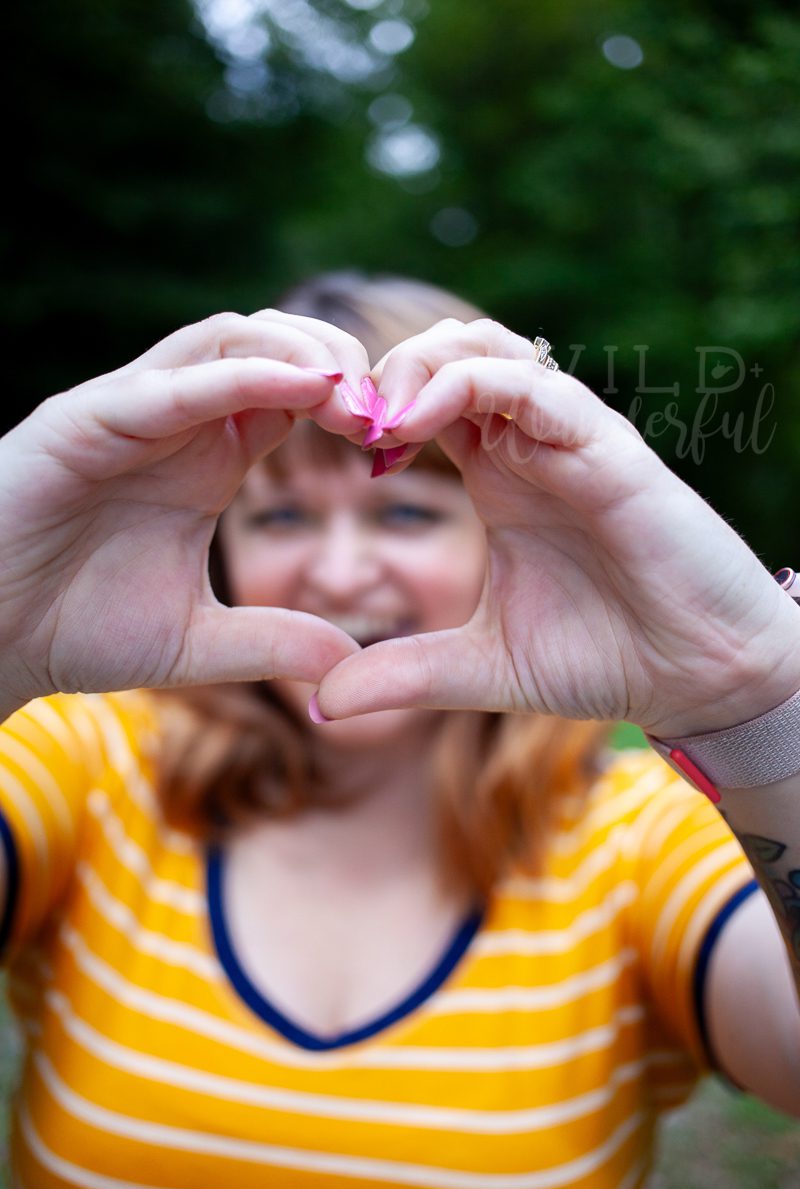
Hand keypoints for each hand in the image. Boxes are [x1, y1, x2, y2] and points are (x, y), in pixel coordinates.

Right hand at [0, 311, 369, 707]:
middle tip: (391, 407)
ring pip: (226, 340)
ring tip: (353, 388)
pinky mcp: (84, 421)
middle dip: (338, 363)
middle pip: (272, 347)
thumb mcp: (197, 643)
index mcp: (207, 458)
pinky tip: (297, 389)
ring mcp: (129, 413)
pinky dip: (239, 376)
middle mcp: (175, 422)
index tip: (398, 441)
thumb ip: (272, 642)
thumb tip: (348, 665)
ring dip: (297, 352)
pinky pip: (172, 382)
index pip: (293, 394)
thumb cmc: (75, 632)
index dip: (351, 403)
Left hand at [314, 318, 799, 735]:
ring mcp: (568, 440)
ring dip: (418, 366)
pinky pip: (534, 388)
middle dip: (383, 371)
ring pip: (485, 350)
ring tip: (373, 415)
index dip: (368, 406)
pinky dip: (468, 386)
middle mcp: (529, 445)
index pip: (424, 400)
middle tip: (336, 416)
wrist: (698, 678)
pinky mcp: (606, 450)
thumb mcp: (480, 666)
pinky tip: (414, 423)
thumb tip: (318, 704)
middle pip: (446, 354)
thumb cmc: (603, 660)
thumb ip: (403, 672)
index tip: (322, 444)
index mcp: (498, 475)